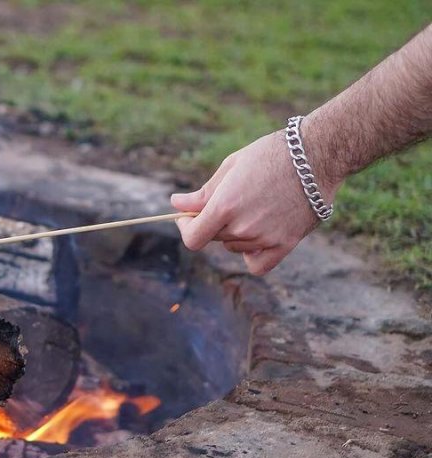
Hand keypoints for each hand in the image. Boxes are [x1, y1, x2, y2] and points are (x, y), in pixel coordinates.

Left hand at [170, 131, 335, 274]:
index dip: (185, 229)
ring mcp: (264, 239)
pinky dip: (252, 255)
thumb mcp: (231, 166)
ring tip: (254, 206)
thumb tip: (177, 205)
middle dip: (214, 222)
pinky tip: (256, 237)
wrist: (317, 154)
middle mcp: (243, 227)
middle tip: (231, 200)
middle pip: (215, 238)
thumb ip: (203, 193)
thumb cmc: (271, 154)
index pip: (193, 238)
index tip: (186, 219)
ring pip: (235, 247)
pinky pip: (257, 265)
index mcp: (225, 206)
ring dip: (235, 234)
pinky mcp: (286, 245)